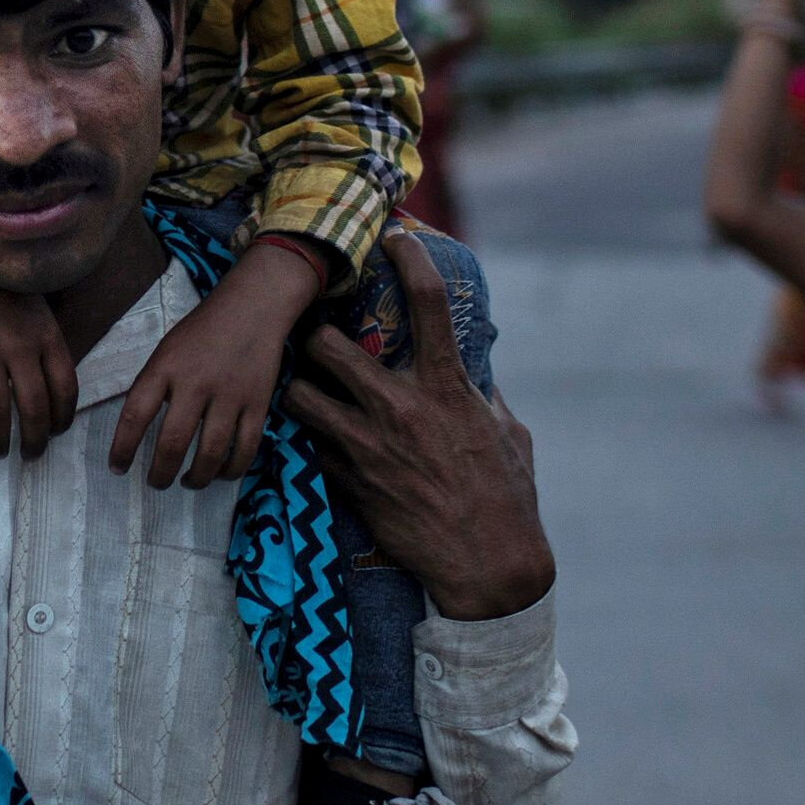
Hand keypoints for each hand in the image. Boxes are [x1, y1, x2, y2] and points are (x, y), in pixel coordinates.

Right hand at [0, 244, 76, 457]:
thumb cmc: (6, 291)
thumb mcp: (42, 313)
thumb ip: (49, 349)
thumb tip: (56, 396)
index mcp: (48, 337)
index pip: (66, 390)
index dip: (63, 419)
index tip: (56, 433)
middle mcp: (21, 347)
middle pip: (35, 409)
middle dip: (35, 441)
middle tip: (31, 455)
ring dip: (0, 440)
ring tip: (0, 452)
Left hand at [109, 238, 319, 488]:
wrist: (253, 306)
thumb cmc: (203, 330)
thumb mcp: (167, 349)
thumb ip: (154, 385)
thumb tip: (138, 431)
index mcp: (165, 366)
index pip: (135, 415)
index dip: (122, 448)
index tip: (117, 468)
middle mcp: (196, 382)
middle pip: (173, 442)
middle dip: (160, 473)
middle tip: (155, 483)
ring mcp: (230, 395)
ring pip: (211, 453)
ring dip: (196, 478)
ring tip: (187, 483)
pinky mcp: (258, 404)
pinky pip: (245, 449)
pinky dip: (232, 470)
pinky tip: (221, 474)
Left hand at [284, 231, 554, 620]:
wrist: (489, 566)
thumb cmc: (508, 496)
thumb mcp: (507, 432)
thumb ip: (484, 393)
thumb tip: (476, 368)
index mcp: (448, 388)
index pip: (427, 302)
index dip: (408, 259)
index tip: (394, 238)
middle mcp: (401, 408)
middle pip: (328, 344)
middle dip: (315, 334)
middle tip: (317, 335)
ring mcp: (368, 446)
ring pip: (299, 395)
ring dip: (297, 387)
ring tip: (304, 386)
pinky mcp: (348, 482)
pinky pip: (309, 447)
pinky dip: (311, 440)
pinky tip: (319, 440)